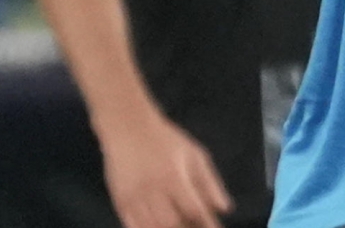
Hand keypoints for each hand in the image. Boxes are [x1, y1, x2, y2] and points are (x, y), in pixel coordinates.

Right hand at [99, 104, 233, 227]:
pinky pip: (134, 227)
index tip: (213, 226)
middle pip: (172, 224)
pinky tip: (158, 225)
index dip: (206, 223)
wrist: (127, 126)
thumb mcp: (193, 154)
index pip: (194, 210)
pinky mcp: (120, 202)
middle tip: (194, 225)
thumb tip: (224, 209)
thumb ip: (209, 182)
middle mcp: (152, 189)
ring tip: (178, 223)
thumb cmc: (165, 140)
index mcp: (173, 176)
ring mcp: (134, 197)